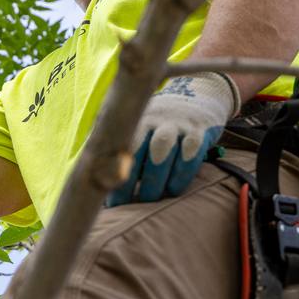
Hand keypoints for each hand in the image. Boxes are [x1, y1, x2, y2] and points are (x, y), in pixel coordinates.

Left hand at [106, 72, 238, 205]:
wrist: (199, 94)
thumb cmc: (161, 123)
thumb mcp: (142, 125)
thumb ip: (122, 144)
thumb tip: (97, 178)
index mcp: (138, 119)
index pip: (121, 146)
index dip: (115, 171)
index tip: (111, 198)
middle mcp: (157, 118)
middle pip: (139, 147)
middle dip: (133, 178)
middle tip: (130, 203)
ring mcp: (179, 123)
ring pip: (162, 148)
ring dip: (155, 177)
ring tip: (150, 199)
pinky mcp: (201, 130)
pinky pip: (191, 152)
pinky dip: (182, 173)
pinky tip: (173, 190)